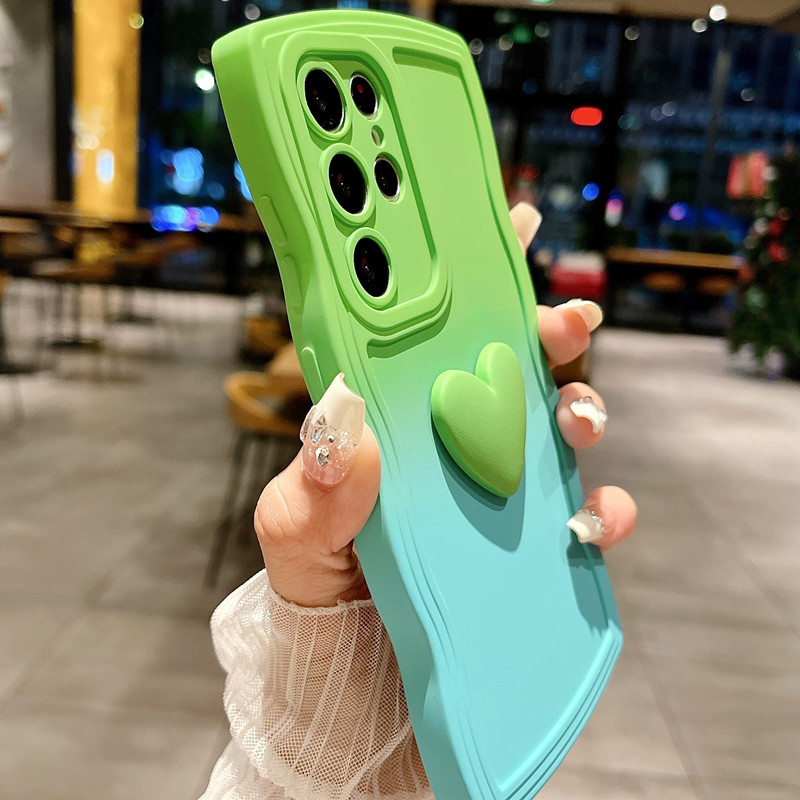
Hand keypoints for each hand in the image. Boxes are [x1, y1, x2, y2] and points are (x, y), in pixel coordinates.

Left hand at [254, 203, 635, 606]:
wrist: (354, 672)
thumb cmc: (318, 587)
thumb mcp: (295, 535)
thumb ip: (311, 493)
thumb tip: (350, 434)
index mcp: (395, 420)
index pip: (431, 338)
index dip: (472, 283)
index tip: (511, 229)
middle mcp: (451, 442)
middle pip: (511, 368)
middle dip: (546, 332)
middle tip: (568, 322)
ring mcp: (494, 488)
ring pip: (556, 428)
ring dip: (583, 410)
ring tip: (578, 421)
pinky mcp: (528, 542)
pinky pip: (581, 516)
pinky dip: (600, 513)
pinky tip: (590, 521)